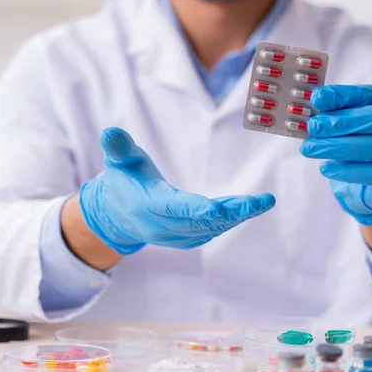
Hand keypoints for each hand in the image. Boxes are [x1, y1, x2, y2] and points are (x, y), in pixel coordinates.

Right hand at [79, 127, 275, 253]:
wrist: (116, 214)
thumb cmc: (123, 179)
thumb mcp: (117, 159)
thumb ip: (117, 147)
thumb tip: (110, 132)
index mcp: (148, 204)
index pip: (174, 207)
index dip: (196, 208)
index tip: (219, 208)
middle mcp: (161, 225)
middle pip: (200, 220)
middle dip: (232, 212)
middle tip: (261, 202)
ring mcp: (173, 236)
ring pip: (209, 228)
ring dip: (236, 217)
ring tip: (261, 203)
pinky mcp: (184, 239)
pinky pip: (209, 232)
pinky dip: (228, 222)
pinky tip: (247, 210)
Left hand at [301, 85, 371, 225]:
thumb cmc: (367, 143)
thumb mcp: (357, 123)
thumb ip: (341, 111)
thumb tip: (316, 101)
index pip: (371, 94)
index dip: (342, 95)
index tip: (317, 98)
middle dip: (341, 122)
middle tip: (313, 126)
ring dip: (336, 147)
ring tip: (309, 148)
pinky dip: (345, 171)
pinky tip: (325, 168)